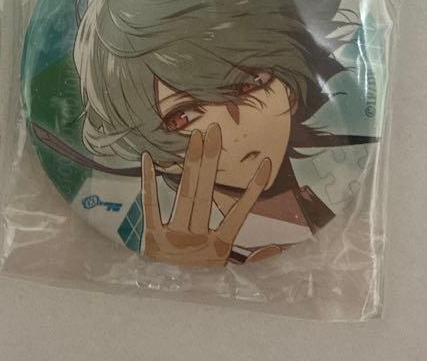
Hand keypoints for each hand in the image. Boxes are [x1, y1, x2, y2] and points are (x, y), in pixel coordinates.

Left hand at [140, 124, 270, 267]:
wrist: (165, 297)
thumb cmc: (199, 275)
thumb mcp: (224, 268)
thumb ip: (251, 257)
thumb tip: (279, 246)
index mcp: (219, 248)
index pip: (239, 214)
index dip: (252, 190)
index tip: (265, 163)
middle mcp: (198, 242)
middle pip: (207, 194)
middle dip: (212, 160)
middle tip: (215, 129)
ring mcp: (174, 239)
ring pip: (186, 195)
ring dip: (192, 164)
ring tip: (196, 136)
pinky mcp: (151, 237)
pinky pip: (150, 205)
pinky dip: (150, 182)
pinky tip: (148, 158)